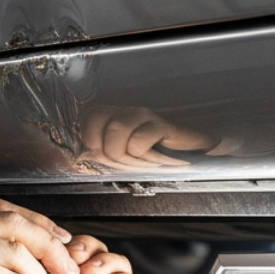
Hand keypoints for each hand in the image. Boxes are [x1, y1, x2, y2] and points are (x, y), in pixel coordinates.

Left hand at [79, 106, 216, 168]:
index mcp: (114, 116)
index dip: (88, 138)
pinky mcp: (162, 125)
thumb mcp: (123, 158)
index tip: (98, 154)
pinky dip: (142, 156)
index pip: (88, 117)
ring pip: (116, 132)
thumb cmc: (153, 156)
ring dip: (126, 156)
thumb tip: (82, 156)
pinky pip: (138, 142)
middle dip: (108, 151)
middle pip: (99, 124)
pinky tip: (155, 157)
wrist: (192, 154)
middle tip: (124, 162)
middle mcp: (126, 111)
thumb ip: (101, 154)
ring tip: (141, 161)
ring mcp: (144, 115)